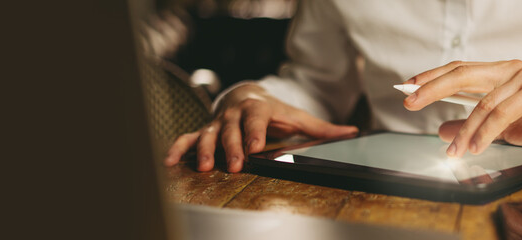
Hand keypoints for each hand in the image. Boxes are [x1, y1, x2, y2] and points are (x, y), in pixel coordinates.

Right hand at [164, 83, 357, 171]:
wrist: (246, 94)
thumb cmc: (274, 111)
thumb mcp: (297, 116)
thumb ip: (322, 128)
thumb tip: (352, 132)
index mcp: (258, 109)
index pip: (256, 119)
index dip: (255, 131)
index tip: (256, 146)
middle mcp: (235, 115)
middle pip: (231, 129)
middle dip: (232, 147)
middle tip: (234, 164)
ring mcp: (217, 123)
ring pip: (207, 135)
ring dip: (204, 150)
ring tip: (203, 167)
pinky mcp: (204, 131)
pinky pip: (188, 138)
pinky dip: (178, 148)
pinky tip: (169, 161)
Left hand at [403, 60, 521, 157]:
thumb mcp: (503, 128)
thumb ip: (473, 125)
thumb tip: (441, 128)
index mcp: (500, 73)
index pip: (459, 70)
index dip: (432, 77)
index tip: (407, 87)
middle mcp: (510, 69)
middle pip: (462, 74)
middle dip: (432, 88)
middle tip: (409, 101)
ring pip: (482, 102)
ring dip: (463, 130)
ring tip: (451, 151)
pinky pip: (502, 113)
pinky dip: (485, 132)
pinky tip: (473, 147)